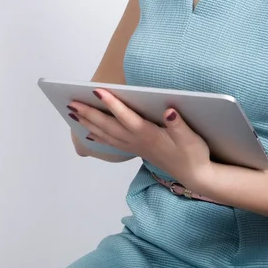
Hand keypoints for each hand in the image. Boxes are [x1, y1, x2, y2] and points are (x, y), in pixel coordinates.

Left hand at [67, 88, 211, 186]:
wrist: (195, 175)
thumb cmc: (193, 154)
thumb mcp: (191, 138)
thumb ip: (179, 124)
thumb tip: (169, 110)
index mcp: (149, 134)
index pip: (126, 117)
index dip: (112, 104)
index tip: (97, 91)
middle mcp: (138, 141)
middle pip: (108, 126)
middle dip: (89, 114)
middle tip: (71, 103)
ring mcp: (135, 146)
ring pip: (106, 134)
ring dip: (88, 123)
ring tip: (73, 113)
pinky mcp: (137, 150)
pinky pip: (111, 142)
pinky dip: (98, 137)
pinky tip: (89, 134)